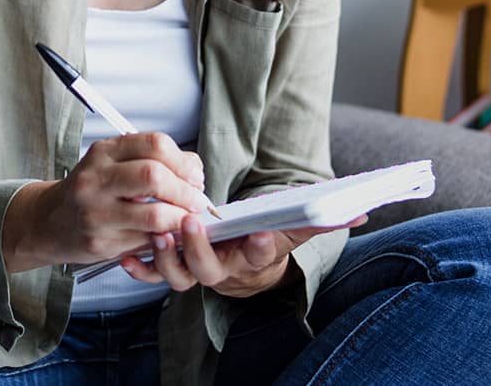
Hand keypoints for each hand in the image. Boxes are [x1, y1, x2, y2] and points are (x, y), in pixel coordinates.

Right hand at [2, 132, 207, 271]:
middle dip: (185, 189)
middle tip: (197, 199)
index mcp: (104, 152)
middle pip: (154, 175)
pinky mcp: (101, 242)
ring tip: (187, 218)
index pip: (154, 144)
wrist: (50, 221)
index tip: (195, 174)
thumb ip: (150, 159)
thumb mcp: (112, 162)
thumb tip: (193, 168)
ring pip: (154, 214)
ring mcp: (97, 212)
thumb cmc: (91, 189)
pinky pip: (146, 240)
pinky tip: (169, 233)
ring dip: (181, 218)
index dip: (183, 160)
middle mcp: (96, 178)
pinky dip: (166, 237)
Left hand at [120, 213, 367, 298]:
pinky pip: (152, 274)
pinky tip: (129, 256)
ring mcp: (196, 270)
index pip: (259, 256)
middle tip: (193, 224)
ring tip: (160, 235)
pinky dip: (140, 267)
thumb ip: (316, 219)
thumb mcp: (290, 227)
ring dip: (167, 259)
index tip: (259, 235)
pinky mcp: (172, 266)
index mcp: (253, 259)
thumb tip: (360, 212)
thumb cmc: (262, 236)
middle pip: (211, 271)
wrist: (238, 256)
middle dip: (201, 250)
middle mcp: (223, 270)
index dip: (259, 248)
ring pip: (179, 277)